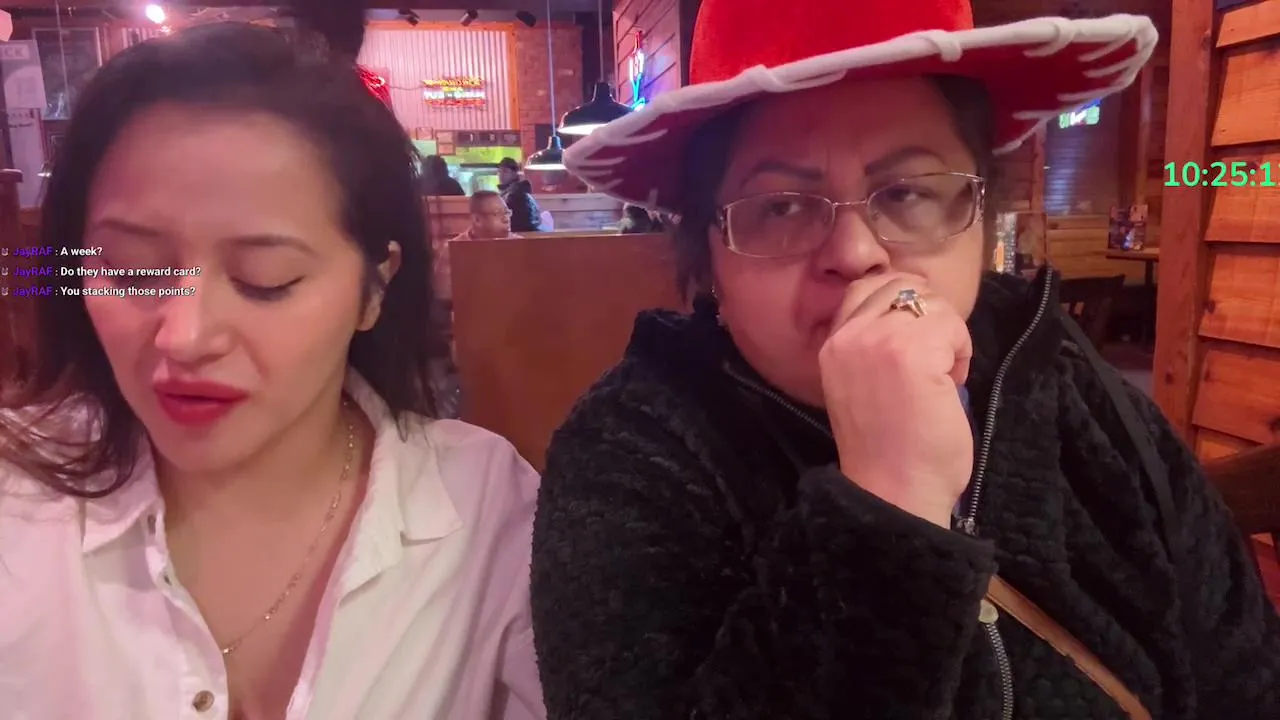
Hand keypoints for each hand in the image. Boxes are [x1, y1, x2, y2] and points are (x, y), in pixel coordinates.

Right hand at [818, 273, 973, 527]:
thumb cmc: (889, 447)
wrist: (895, 490)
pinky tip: (951, 383)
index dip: (902, 304)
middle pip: (901, 284)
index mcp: (832, 344)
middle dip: (928, 314)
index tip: (916, 342)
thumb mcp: (860, 382)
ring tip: (941, 376)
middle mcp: (848, 336)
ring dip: (948, 335)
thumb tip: (913, 306)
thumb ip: (871, 343)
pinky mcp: (912, 351)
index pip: (866, 287)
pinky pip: (952, 325)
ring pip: (931, 302)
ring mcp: (878, 340)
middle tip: (933, 360)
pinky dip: (962, 351)